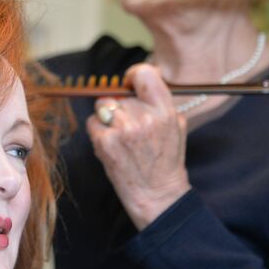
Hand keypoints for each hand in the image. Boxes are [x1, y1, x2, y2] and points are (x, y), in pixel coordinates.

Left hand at [86, 63, 190, 229]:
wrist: (157, 194)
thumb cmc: (166, 160)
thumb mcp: (176, 126)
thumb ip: (160, 102)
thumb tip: (141, 79)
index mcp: (164, 111)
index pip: (144, 74)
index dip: (134, 76)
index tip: (131, 84)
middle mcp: (144, 117)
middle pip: (118, 93)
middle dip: (120, 105)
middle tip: (129, 124)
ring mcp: (123, 129)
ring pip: (103, 105)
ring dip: (107, 117)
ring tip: (121, 135)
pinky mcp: (105, 142)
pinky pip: (93, 122)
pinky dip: (98, 131)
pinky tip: (113, 145)